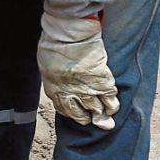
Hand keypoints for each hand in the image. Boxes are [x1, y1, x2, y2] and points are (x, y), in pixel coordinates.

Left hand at [37, 14, 118, 129]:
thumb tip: (57, 73)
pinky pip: (110, 99)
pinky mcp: (102, 83)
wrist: (69, 37)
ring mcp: (87, 91)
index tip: (78, 115)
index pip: (64, 109)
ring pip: (97, 109)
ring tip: (106, 117)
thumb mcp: (46, 62)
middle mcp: (71, 95)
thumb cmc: (54, 44)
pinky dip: (113, 104)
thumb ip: (53, 72)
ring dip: (102, 115)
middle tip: (95, 121)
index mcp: (54, 90)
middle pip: (80, 115)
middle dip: (87, 119)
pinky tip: (113, 105)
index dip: (72, 113)